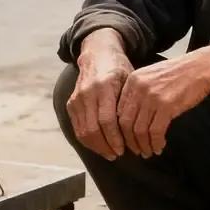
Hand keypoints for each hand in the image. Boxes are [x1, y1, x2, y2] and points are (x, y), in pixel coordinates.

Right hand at [66, 30, 133, 160]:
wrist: (97, 54)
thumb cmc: (118, 69)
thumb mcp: (129, 79)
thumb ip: (129, 103)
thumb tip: (138, 130)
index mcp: (104, 87)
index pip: (107, 120)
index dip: (114, 138)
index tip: (123, 149)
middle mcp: (87, 93)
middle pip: (93, 129)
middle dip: (106, 146)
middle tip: (118, 154)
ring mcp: (76, 99)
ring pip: (83, 131)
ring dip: (96, 146)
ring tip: (109, 153)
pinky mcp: (70, 104)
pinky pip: (77, 128)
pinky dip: (87, 141)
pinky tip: (99, 146)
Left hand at [116, 53, 209, 158]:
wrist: (200, 67)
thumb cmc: (179, 74)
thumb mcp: (151, 77)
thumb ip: (138, 93)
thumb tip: (131, 118)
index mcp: (132, 81)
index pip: (118, 111)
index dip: (121, 130)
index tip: (127, 140)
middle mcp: (138, 88)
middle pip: (125, 123)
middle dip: (130, 141)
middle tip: (137, 151)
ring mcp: (152, 97)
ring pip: (139, 130)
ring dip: (143, 145)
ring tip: (148, 152)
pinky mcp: (166, 106)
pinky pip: (155, 131)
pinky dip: (156, 143)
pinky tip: (159, 147)